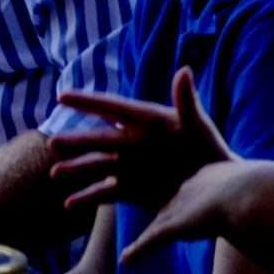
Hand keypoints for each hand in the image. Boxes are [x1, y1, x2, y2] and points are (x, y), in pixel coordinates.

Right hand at [51, 67, 234, 209]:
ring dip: (76, 170)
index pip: (111, 108)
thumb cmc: (211, 152)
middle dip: (75, 141)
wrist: (220, 189)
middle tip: (53, 142)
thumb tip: (184, 70)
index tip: (62, 96)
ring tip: (56, 174)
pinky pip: (105, 193)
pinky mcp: (132, 191)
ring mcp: (129, 167)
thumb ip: (187, 102)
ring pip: (96, 167)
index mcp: (145, 122)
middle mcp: (131, 143)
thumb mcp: (199, 127)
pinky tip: (70, 203)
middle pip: (98, 140)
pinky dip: (87, 197)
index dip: (87, 102)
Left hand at [119, 159, 273, 264]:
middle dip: (160, 209)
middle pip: (169, 201)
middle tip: (150, 216)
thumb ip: (273, 205)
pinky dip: (138, 251)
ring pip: (157, 223)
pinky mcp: (176, 224)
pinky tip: (126, 261)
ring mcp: (182, 207)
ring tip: (132, 244)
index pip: (194, 189)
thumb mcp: (272, 194)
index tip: (183, 205)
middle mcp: (190, 189)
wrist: (260, 193)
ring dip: (144, 236)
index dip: (188, 198)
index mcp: (213, 176)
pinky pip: (152, 240)